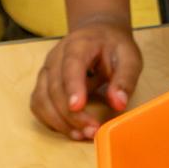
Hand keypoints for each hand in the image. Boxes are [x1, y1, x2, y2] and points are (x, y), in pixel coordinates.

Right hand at [30, 14, 141, 139]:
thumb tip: (118, 103)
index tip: (77, 107)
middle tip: (91, 131)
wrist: (99, 33)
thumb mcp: (129, 58)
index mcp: (79, 44)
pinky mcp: (43, 83)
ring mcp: (46, 70)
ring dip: (58, 121)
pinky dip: (50, 119)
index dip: (72, 87)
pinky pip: (38, 104)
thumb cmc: (114, 47)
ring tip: (80, 134)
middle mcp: (56, 56)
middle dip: (70, 114)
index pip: (71, 65)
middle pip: (54, 87)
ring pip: (41, 98)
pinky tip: (69, 129)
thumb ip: (125, 79)